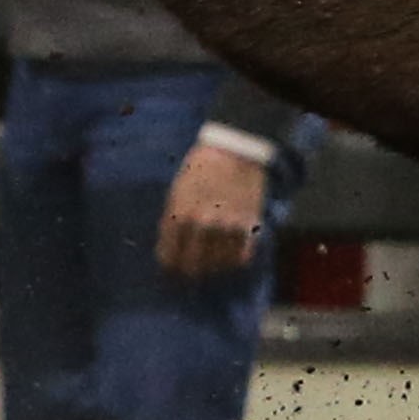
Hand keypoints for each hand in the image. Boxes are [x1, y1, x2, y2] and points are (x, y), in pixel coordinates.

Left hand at [156, 135, 266, 280]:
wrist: (237, 149)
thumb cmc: (203, 168)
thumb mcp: (178, 190)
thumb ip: (173, 220)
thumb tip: (169, 251)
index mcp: (179, 214)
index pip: (169, 257)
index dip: (170, 266)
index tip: (174, 267)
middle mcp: (202, 224)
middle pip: (193, 267)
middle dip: (191, 269)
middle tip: (193, 268)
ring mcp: (227, 226)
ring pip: (218, 265)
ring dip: (214, 265)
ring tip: (214, 258)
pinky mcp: (249, 225)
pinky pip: (241, 258)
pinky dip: (236, 258)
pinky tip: (232, 251)